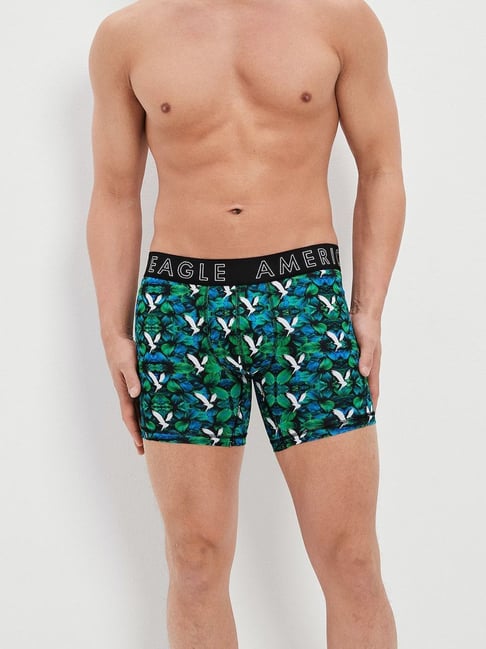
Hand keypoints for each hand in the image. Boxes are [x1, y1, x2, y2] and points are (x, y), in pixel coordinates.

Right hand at [104, 335, 143, 454]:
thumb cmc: (122, 349)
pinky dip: (145, 410)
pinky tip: (153, 413)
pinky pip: (141, 400)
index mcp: (124, 391)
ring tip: (150, 438)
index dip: (135, 431)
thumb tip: (135, 394)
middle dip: (137, 434)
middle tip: (143, 451)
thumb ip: (132, 378)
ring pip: (136, 410)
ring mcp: (130, 387)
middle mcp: (127, 392)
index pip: (129, 416)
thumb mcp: (128, 363)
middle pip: (132, 418)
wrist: (116, 338)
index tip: (140, 445)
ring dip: (141, 424)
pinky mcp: (135, 380)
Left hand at [349, 312, 381, 410]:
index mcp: (373, 364)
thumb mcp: (367, 342)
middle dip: (360, 400)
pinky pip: (347, 368)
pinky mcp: (350, 352)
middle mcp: (367, 364)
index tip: (368, 416)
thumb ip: (365, 357)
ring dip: (350, 389)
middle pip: (364, 386)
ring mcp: (358, 359)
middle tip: (353, 414)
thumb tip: (364, 374)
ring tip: (342, 402)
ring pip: (355, 378)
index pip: (373, 388)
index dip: (371, 402)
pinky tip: (334, 382)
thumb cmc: (367, 326)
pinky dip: (344, 376)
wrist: (363, 310)